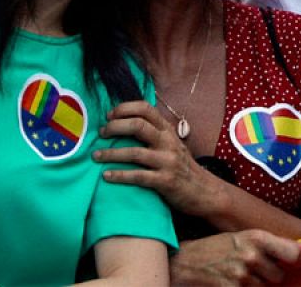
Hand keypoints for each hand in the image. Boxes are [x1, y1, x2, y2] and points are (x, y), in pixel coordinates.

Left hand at [97, 101, 227, 218]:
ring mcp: (168, 161)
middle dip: (115, 127)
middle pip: (138, 126)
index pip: (145, 109)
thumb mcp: (172, 144)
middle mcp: (168, 142)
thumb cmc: (182, 167)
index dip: (124, 108)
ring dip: (111, 154)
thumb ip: (154, 134)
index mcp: (168, 130)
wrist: (204, 191)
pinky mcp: (165, 181)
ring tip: (96, 156)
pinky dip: (120, 175)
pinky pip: (138, 176)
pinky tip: (106, 176)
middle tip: (101, 133)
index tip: (109, 115)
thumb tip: (123, 124)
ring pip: (134, 152)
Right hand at [170, 231, 300, 285]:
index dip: (296, 261)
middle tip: (253, 268)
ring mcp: (242, 275)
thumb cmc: (216, 248)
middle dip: (269, 275)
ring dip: (255, 285)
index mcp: (257, 237)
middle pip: (279, 276)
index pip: (293, 253)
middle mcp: (252, 255)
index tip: (292, 263)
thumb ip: (273, 243)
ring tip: (238, 274)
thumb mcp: (244, 237)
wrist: (185, 262)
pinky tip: (232, 282)